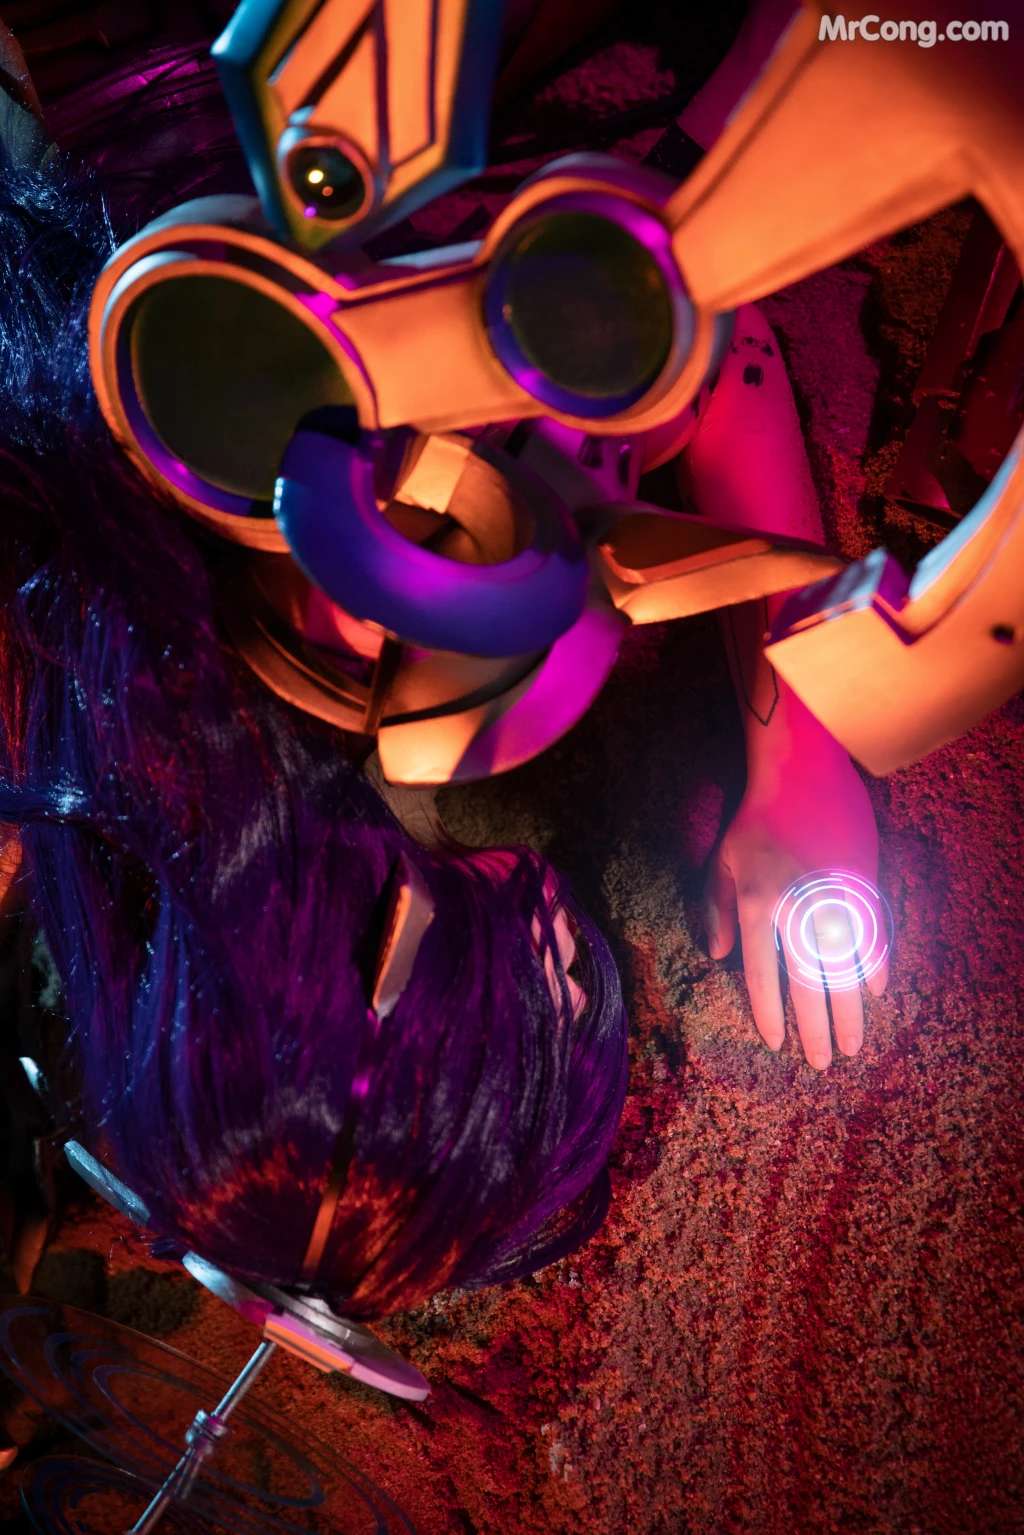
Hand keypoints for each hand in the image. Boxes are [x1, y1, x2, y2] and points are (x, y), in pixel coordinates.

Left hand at [705, 743, 887, 1068]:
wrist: (802, 776)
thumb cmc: (755, 821)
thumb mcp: (722, 863)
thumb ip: (718, 911)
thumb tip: (722, 957)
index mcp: (758, 907)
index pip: (763, 975)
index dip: (770, 1014)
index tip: (778, 1044)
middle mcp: (797, 909)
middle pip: (809, 984)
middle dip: (816, 1028)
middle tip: (824, 1063)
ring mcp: (835, 897)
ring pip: (845, 968)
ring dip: (850, 1011)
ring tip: (854, 1044)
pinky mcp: (863, 884)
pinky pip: (873, 936)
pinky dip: (876, 965)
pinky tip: (876, 991)